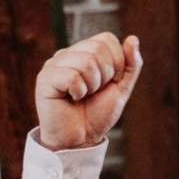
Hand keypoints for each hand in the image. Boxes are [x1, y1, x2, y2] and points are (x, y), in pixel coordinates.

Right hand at [36, 33, 142, 151]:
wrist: (80, 140)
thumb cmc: (96, 115)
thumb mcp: (121, 88)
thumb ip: (131, 65)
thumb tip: (132, 38)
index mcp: (84, 52)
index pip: (107, 39)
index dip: (117, 62)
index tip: (109, 83)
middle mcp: (67, 54)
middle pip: (98, 48)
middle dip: (105, 76)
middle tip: (94, 92)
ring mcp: (54, 65)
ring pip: (86, 62)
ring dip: (92, 86)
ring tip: (82, 96)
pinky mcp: (45, 78)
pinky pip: (72, 76)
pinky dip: (78, 91)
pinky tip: (72, 99)